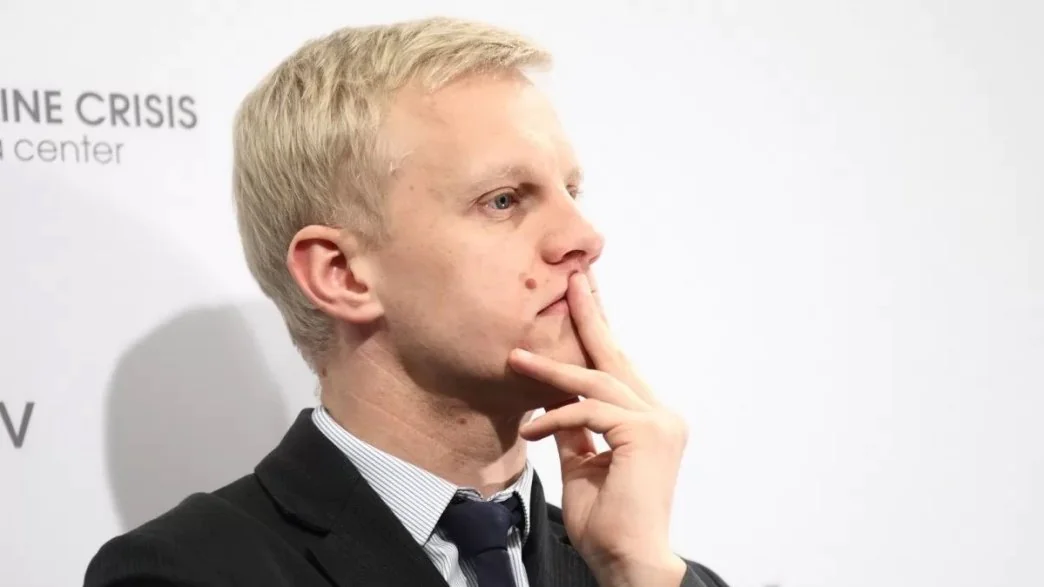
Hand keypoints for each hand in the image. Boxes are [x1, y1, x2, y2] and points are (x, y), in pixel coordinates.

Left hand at [508, 272, 688, 586]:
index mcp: (650, 419)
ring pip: (596, 381)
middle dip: (589, 315)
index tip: (580, 298)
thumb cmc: (607, 520)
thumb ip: (574, 428)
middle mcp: (660, 414)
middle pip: (615, 357)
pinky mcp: (645, 433)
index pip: (617, 368)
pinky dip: (555, 417)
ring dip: (551, 372)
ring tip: (515, 359)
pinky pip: (588, 412)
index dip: (597, 332)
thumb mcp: (581, 463)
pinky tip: (529, 429)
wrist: (627, 560)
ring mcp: (658, 421)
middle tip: (572, 278)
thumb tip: (552, 401)